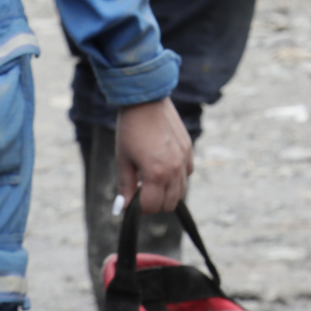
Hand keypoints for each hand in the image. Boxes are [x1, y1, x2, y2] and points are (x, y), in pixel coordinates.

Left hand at [115, 98, 191, 212]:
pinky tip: (164, 169)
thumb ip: (126, 186)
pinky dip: (177, 179)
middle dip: (155, 204)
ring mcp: (184, 159)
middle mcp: (174, 169)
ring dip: (167, 193)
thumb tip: (121, 209)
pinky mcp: (189, 149)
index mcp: (156, 173)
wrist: (147, 102)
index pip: (152, 206)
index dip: (140, 208)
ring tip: (152, 181)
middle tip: (142, 192)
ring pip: (181, 191)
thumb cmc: (131, 130)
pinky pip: (187, 174)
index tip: (133, 199)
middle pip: (170, 203)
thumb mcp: (123, 160)